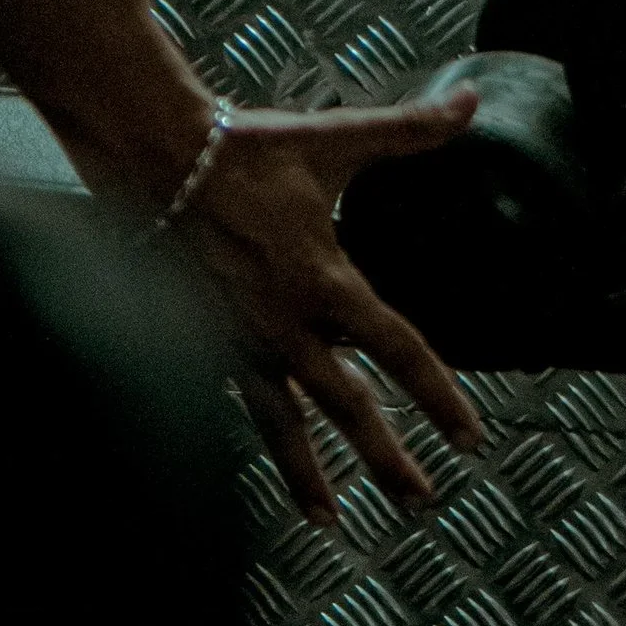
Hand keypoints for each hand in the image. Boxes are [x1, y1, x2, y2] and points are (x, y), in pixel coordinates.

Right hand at [174, 93, 484, 528]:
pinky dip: (256, 441)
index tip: (471, 436)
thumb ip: (410, 130)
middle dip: (386, 459)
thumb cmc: (244, 150)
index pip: (399, 351)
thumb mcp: (335, 140)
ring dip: (311, 475)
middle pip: (348, 409)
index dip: (439, 395)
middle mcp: (286, 325)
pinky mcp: (204, 341)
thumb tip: (471, 105)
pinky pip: (238, 405)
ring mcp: (242, 341)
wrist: (154, 156)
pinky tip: (264, 463)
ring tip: (332, 520)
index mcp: (325, 281)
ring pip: (285, 426)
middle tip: (420, 501)